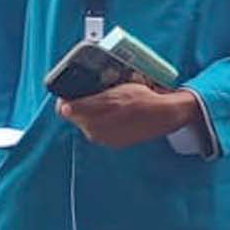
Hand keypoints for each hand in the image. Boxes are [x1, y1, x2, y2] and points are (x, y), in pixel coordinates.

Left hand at [60, 83, 202, 149]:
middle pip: (79, 114)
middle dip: (85, 101)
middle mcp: (94, 132)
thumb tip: (63, 108)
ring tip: (113, 98)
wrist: (165, 114)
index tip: (76, 87)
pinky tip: (121, 110)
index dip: (70, 96)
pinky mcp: (117, 141)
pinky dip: (109, 118)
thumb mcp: (113, 95)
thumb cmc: (140, 100)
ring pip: (92, 120)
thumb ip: (86, 103)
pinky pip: (105, 127)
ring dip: (98, 109)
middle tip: (98, 89)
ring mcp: (106, 138)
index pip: (66, 108)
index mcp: (89, 120)